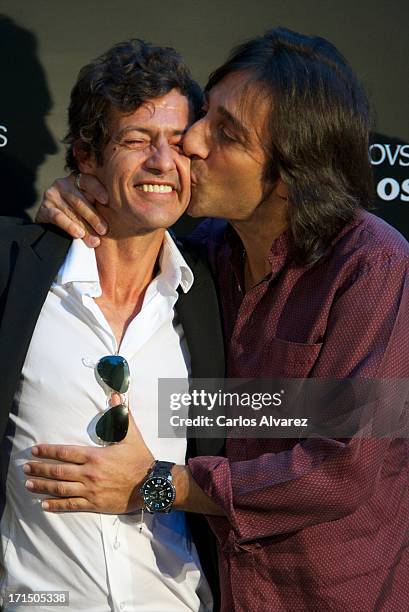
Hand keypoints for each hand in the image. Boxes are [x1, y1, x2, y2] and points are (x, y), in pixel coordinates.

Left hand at [23, 414, 153, 512]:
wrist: (150, 484)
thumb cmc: (140, 459)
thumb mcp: (131, 435)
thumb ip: (120, 416)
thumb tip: (116, 396)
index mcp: (95, 456)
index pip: (65, 452)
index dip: (48, 451)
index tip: (35, 450)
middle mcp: (89, 473)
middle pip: (58, 471)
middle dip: (40, 469)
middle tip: (26, 468)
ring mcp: (90, 490)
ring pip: (61, 489)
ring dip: (43, 486)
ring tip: (29, 485)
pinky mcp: (94, 504)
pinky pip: (71, 505)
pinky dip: (56, 505)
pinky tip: (44, 504)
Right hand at [36, 174, 109, 247]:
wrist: (51, 223)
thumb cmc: (78, 214)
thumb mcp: (89, 205)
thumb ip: (98, 205)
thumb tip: (118, 216)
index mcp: (77, 179)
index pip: (88, 181)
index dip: (98, 190)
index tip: (107, 201)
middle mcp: (63, 184)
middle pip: (81, 200)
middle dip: (94, 217)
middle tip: (104, 230)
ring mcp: (52, 195)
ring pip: (71, 211)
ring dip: (84, 227)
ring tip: (94, 240)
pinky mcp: (44, 209)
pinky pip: (58, 217)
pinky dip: (69, 226)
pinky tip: (78, 234)